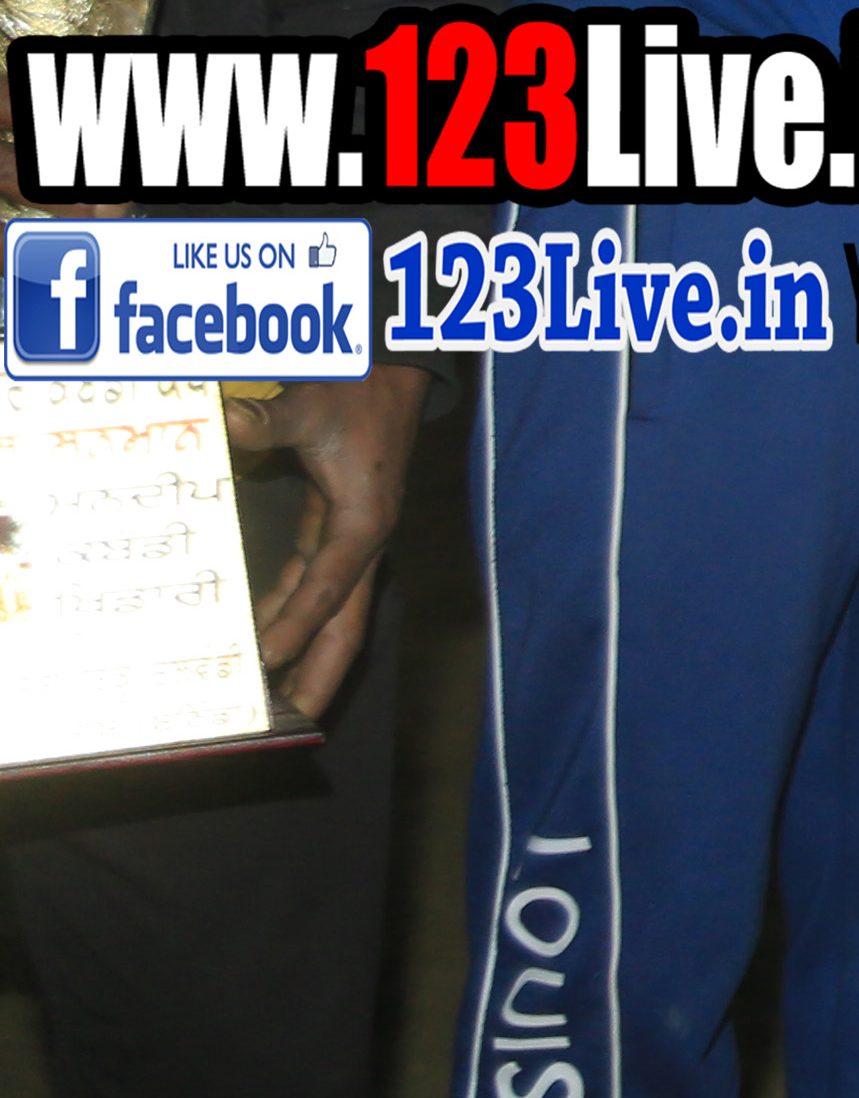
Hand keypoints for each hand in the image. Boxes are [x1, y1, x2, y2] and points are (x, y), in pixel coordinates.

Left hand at [232, 363, 421, 716]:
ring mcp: (352, 541)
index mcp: (365, 521)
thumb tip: (230, 421)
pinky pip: (312, 589)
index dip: (297, 624)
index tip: (265, 661)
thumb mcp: (313, 403)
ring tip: (269, 699)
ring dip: (302, 656)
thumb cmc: (357, 393)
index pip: (329, 585)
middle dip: (321, 676)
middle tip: (290, 723)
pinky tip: (256, 639)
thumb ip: (270, 419)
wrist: (389, 373)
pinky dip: (286, 618)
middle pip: (345, 625)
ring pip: (330, 615)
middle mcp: (364, 543)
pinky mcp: (336, 531)